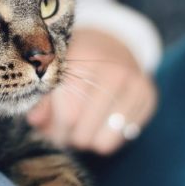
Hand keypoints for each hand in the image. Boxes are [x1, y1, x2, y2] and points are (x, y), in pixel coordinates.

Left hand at [27, 28, 157, 154]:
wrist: (111, 43)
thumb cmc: (73, 62)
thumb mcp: (52, 72)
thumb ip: (41, 97)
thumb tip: (35, 120)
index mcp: (81, 60)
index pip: (66, 114)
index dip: (53, 129)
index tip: (46, 130)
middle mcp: (112, 71)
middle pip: (82, 130)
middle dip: (66, 138)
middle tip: (60, 133)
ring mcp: (135, 84)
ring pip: (104, 140)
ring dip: (87, 142)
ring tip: (78, 130)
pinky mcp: (149, 97)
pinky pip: (124, 136)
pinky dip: (108, 137)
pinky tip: (100, 122)